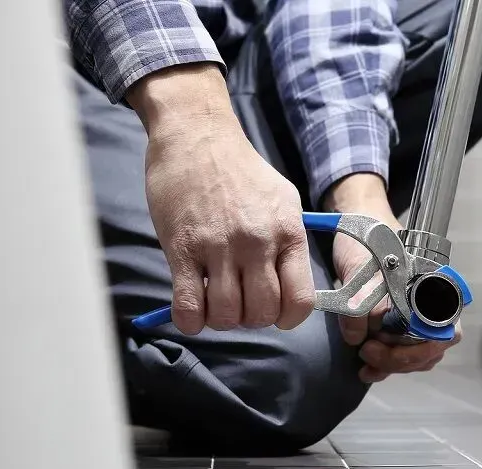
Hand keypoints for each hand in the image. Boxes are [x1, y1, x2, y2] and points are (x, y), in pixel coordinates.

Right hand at [126, 64, 314, 334]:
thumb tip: (292, 287)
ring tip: (214, 302)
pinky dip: (191, 320)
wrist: (197, 135)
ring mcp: (218, 246)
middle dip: (252, 319)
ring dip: (221, 319)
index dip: (288, 319)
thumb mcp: (284, 200)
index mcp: (288, 233)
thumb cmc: (242, 170)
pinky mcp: (181, 248)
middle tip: (240, 304)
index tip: (275, 313)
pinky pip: (188, 306)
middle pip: (262, 313)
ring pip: (227, 315)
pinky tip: (191, 310)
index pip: (300, 301)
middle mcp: (257, 242)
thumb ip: (290, 243)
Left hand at [324, 175, 460, 383]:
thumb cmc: (369, 236)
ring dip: (393, 365)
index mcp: (435, 286)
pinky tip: (368, 366)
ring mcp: (419, 315)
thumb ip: (360, 297)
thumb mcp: (360, 262)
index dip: (416, 346)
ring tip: (366, 364)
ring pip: (419, 355)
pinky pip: (404, 352)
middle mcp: (433, 303)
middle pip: (431, 348)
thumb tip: (358, 336)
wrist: (361, 221)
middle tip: (367, 353)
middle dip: (400, 359)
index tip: (384, 343)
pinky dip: (388, 364)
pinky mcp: (402, 323)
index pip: (443, 330)